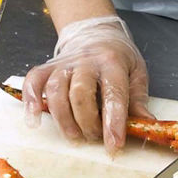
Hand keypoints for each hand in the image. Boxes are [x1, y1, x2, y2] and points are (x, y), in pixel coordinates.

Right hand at [23, 16, 152, 151]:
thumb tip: (146, 124)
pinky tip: (34, 119)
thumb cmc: (118, 58)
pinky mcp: (48, 67)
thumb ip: (138, 99)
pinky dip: (30, 101)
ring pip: (56, 91)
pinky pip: (33, 82)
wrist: (95, 32)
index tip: (114, 145)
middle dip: (87, 122)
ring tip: (74, 135)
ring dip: (64, 119)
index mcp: (112, 63)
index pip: (113, 94)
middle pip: (80, 94)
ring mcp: (64, 64)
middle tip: (95, 137)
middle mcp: (86, 62)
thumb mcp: (136, 73)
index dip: (113, 122)